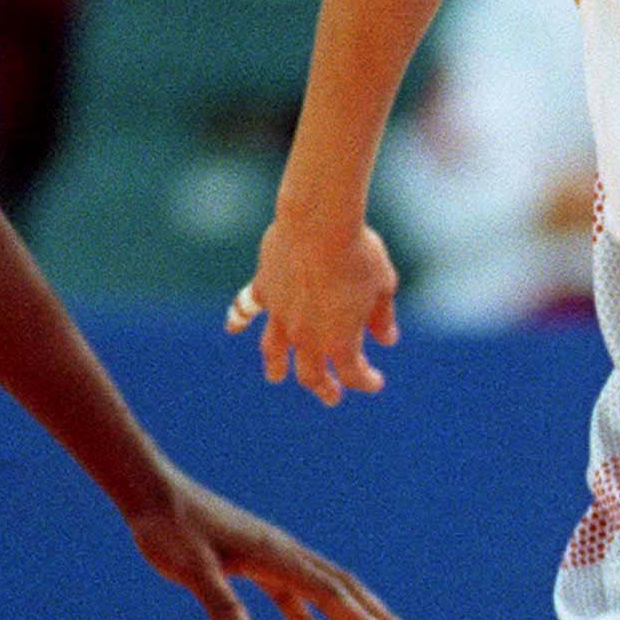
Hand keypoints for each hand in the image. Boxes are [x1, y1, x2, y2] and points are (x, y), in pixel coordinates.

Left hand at [129, 467, 419, 619]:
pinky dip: (312, 616)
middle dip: (379, 618)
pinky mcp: (256, 560)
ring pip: (326, 588)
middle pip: (344, 588)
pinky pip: (295, 592)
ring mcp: (272, 555)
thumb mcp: (191, 568)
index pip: (329, 594)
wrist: (150, 490)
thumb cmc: (168, 528)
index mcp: (275, 554)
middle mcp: (283, 551)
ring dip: (357, 616)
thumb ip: (220, 604)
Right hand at [227, 210, 399, 405]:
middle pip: (311, 375)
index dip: (366, 382)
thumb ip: (381, 318)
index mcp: (340, 341)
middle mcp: (307, 335)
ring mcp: (281, 315)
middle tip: (331, 396)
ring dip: (276, 367)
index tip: (376, 382)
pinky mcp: (264, 289)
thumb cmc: (359, 253)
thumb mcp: (383, 286)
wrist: (319, 223)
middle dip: (323, 388)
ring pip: (274, 351)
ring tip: (276, 377)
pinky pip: (246, 308)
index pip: (353, 375)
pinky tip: (232, 328)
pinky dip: (238, 319)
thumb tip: (387, 340)